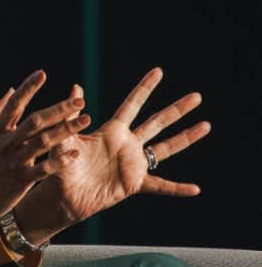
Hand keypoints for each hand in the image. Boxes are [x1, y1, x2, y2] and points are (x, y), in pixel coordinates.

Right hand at [0, 70, 88, 246]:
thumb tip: (10, 90)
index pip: (14, 104)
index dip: (27, 88)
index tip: (42, 73)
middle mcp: (7, 143)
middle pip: (36, 121)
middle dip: (58, 109)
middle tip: (79, 101)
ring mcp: (15, 161)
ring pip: (44, 142)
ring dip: (66, 130)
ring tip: (85, 120)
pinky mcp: (21, 179)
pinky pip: (44, 169)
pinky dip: (59, 161)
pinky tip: (75, 153)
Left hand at [17, 68, 209, 241]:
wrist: (63, 195)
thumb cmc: (61, 165)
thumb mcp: (65, 138)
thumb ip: (72, 117)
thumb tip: (76, 87)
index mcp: (111, 131)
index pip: (132, 104)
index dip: (144, 88)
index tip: (158, 71)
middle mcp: (127, 144)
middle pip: (157, 122)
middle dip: (177, 109)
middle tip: (197, 96)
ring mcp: (133, 163)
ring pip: (166, 147)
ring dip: (186, 137)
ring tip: (206, 125)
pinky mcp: (134, 184)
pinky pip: (160, 186)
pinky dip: (177, 188)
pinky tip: (196, 189)